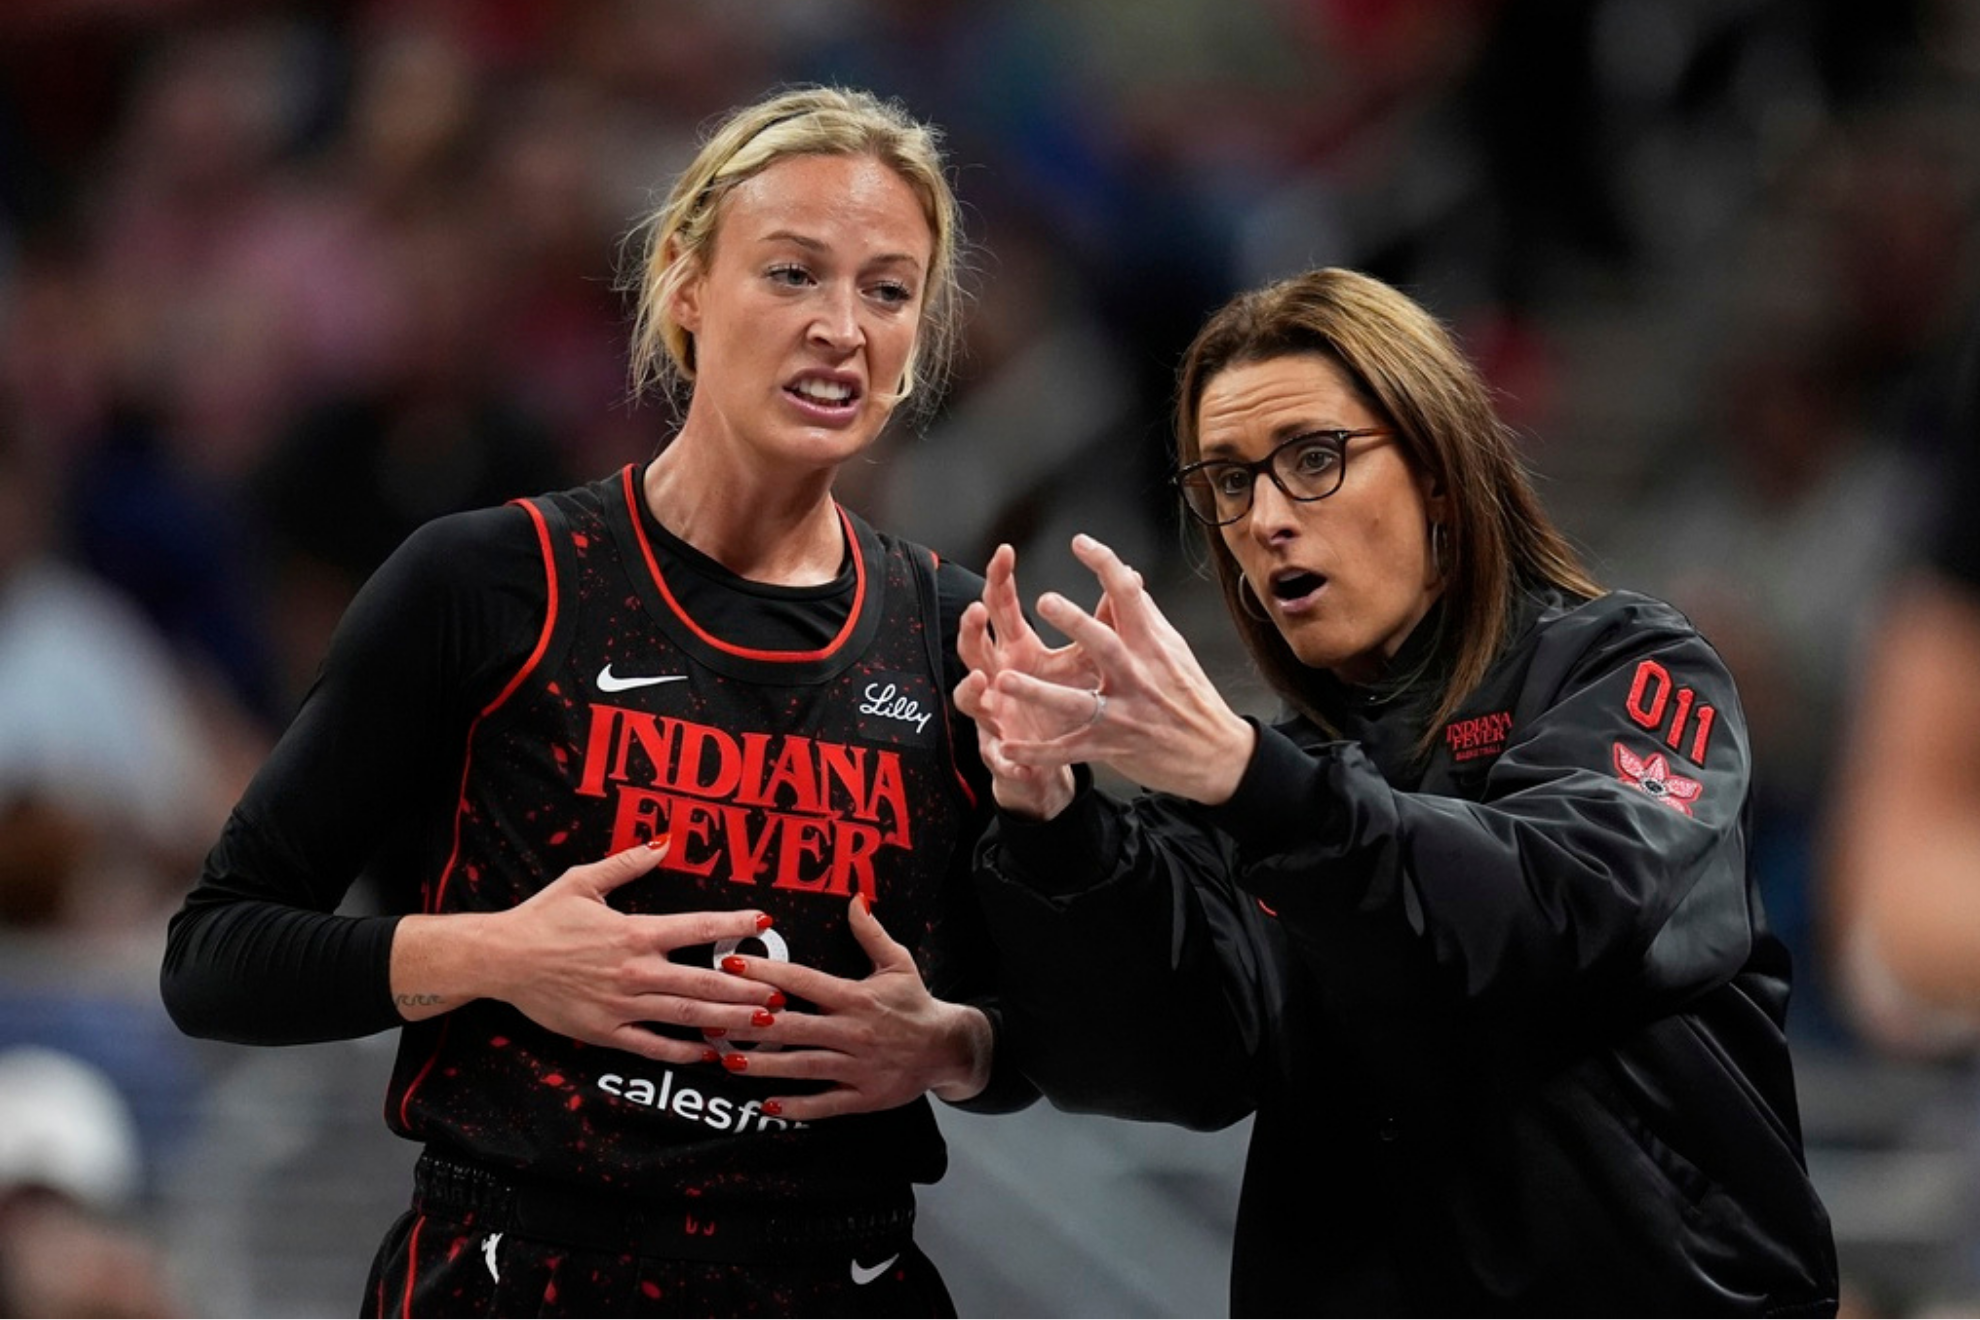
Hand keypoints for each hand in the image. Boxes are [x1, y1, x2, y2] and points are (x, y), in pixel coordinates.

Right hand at [394, 841, 788, 1066]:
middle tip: (782, 993)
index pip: (697, 927)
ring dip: (728, 1020)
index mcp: (635, 932)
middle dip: (747, 988)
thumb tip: (665, 840)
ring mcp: (622, 1006)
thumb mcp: (583, 881)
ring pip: (686, 1017)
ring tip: (761, 1023)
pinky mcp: (606, 1032)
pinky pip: (652, 1046)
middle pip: (704, 982)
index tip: (765, 922)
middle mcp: (635, 971)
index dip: (734, 924)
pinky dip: (684, 1051)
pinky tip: (710, 1053)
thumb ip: (628, 864)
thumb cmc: (542, 917)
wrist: (501, 959)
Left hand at [708, 895, 991, 1121]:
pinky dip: (796, 1105)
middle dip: (751, 1024)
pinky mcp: (863, 1097)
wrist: (947, 1048)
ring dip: (763, 1065)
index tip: (732, 963)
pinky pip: (825, 1103)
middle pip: (794, 1027)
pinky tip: (766, 1104)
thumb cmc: (915, 1003)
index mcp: (856, 997)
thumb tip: (855, 898)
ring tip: (728, 1060)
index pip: (804, 981)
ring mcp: (858, 1067)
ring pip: (803, 1066)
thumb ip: (871, 933)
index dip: (767, 971)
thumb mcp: (899, 963)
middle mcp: (853, 1032)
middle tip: (713, 1020)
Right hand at [954, 543, 1095, 817]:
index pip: (1000, 608)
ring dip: (972, 689)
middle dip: (970, 628)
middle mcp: (995, 678)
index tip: (1005, 551)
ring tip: (983, 680)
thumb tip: (1124, 581)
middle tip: (975, 609)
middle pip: (973, 646)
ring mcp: (992, 715)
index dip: (999, 580)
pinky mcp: (1000, 752)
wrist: (1051, 760)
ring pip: (970, 699)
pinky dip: (1002, 756)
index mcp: (1015, 651)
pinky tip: (1009, 755)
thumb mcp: (1081, 659)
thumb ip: (1098, 622)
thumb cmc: (1063, 700)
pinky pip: (997, 755)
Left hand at [980, 534, 1255, 804]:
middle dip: (1075, 622)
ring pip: (1077, 702)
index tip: (1080, 543)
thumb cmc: (1192, 698)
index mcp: (1151, 646)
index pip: (1129, 596)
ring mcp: (1124, 713)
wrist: (1216, 754)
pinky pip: (1070, 749)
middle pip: (1104, 644)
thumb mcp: (1175, 650)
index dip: (1105, 565)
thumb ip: (1146, 616)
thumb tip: (1130, 578)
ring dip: (1039, 692)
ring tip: (1004, 679)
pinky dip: (1039, 753)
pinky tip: (1009, 748)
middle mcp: (1137, 675)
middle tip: (1044, 601)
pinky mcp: (1112, 746)